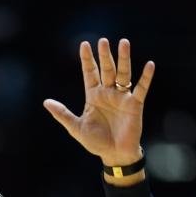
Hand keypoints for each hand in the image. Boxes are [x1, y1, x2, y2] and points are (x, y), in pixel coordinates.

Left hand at [43, 38, 153, 168]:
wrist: (114, 155)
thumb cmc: (96, 142)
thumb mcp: (76, 127)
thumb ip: (62, 114)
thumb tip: (45, 102)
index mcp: (93, 96)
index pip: (90, 73)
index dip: (87, 60)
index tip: (84, 44)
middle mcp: (108, 93)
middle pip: (106, 69)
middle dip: (104, 56)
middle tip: (103, 41)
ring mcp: (122, 97)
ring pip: (123, 74)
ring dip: (123, 59)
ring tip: (124, 43)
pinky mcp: (135, 105)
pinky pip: (141, 89)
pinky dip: (146, 77)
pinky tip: (150, 65)